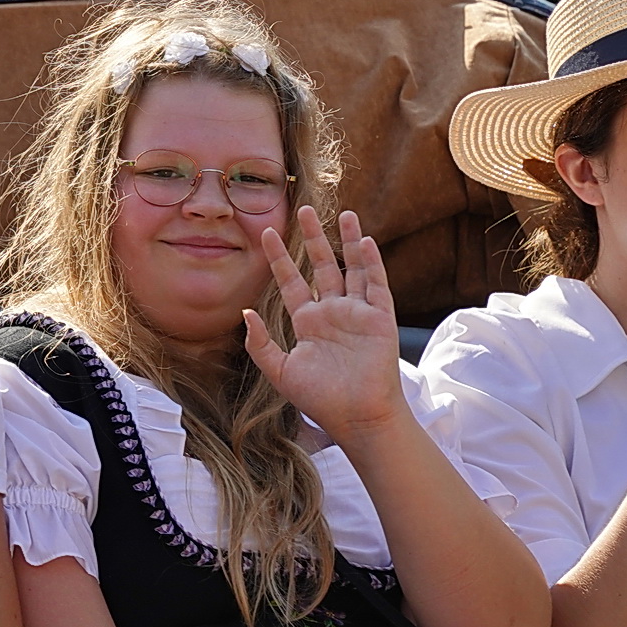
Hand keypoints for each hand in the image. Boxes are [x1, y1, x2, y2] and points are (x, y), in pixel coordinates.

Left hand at [243, 208, 405, 442]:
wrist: (356, 417)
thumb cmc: (320, 400)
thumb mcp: (280, 372)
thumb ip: (261, 344)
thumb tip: (245, 312)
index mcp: (308, 322)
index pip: (292, 281)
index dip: (280, 258)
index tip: (266, 233)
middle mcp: (333, 312)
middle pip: (322, 266)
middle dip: (314, 238)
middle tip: (305, 209)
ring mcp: (358, 314)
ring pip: (354, 269)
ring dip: (350, 242)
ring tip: (346, 214)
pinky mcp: (380, 319)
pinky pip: (376, 286)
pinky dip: (371, 264)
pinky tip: (365, 242)